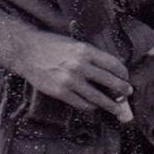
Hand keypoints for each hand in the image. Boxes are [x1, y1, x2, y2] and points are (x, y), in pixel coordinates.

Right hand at [11, 30, 133, 122]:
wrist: (25, 51)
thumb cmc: (50, 45)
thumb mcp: (73, 43)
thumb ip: (90, 56)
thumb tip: (109, 71)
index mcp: (85, 50)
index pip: (113, 64)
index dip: (123, 73)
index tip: (126, 78)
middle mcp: (80, 65)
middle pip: (111, 82)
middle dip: (123, 90)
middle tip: (128, 93)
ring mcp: (70, 80)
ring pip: (99, 98)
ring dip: (112, 105)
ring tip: (118, 109)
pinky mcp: (61, 92)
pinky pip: (82, 104)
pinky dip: (91, 106)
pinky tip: (94, 106)